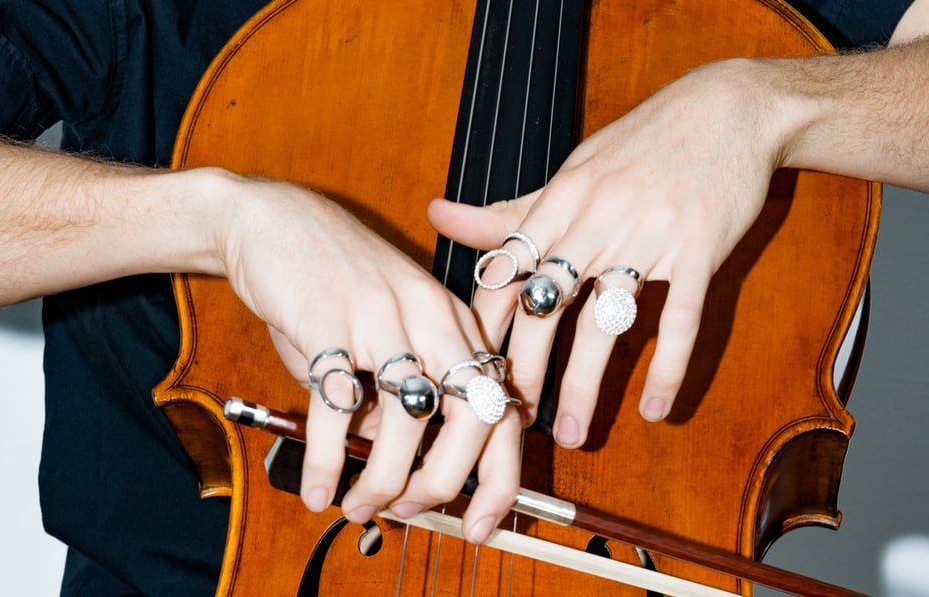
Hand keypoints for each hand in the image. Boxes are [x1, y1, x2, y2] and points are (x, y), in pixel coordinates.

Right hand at [213, 172, 520, 542]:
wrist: (274, 218)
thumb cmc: (332, 283)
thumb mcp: (382, 333)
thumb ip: (396, 395)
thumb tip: (400, 466)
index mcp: (454, 320)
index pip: (501, 407)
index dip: (499, 476)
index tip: (480, 523)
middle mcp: (430, 315)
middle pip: (473, 415)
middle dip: (445, 482)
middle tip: (410, 509)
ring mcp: (382, 315)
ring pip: (409, 418)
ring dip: (383, 478)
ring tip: (358, 504)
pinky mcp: (328, 319)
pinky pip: (337, 404)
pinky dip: (325, 458)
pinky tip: (316, 489)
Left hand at [428, 60, 778, 446]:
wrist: (728, 109)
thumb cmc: (641, 143)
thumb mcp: (572, 172)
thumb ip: (510, 212)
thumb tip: (436, 214)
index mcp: (559, 202)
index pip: (504, 273)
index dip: (484, 327)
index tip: (469, 368)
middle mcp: (595, 220)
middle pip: (544, 307)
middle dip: (522, 369)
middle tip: (509, 419)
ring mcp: (648, 236)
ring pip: (605, 323)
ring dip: (585, 385)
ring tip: (573, 433)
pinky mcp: (698, 250)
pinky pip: (680, 319)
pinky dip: (668, 367)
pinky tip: (656, 410)